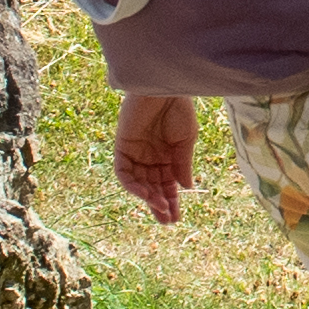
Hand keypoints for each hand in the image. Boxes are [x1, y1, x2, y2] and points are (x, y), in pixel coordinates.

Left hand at [114, 92, 199, 224]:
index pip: (167, 184)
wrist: (163, 87)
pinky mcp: (122, 147)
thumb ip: (182, 164)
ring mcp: (135, 153)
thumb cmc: (179, 109)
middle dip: (159, 204)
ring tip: (160, 208)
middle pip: (152, 187)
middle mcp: (150, 157)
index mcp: (167, 156)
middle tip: (167, 221)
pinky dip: (134, 185)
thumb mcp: (185, 141)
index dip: (172, 200)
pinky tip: (147, 194)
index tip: (176, 217)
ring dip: (148, 198)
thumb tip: (186, 188)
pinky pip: (124, 172)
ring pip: (138, 183)